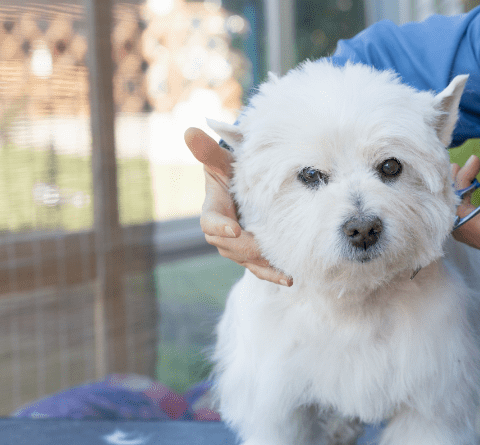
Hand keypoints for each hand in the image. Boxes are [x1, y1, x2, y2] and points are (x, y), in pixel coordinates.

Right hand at [184, 127, 292, 285]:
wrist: (245, 185)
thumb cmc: (232, 169)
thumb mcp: (222, 160)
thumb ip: (208, 151)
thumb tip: (190, 131)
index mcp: (213, 209)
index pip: (210, 223)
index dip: (219, 227)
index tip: (233, 229)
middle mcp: (224, 231)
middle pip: (229, 246)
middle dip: (245, 248)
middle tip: (262, 247)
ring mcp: (239, 245)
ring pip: (246, 260)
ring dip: (263, 265)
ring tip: (283, 271)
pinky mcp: (254, 253)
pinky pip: (260, 267)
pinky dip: (273, 273)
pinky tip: (289, 278)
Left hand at [451, 154, 479, 266]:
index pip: (464, 216)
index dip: (459, 189)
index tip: (469, 165)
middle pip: (458, 223)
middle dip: (456, 193)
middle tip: (463, 167)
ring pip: (462, 227)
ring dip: (459, 201)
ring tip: (466, 174)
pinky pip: (472, 229)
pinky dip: (468, 209)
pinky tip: (472, 189)